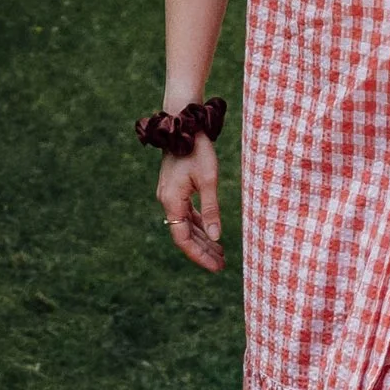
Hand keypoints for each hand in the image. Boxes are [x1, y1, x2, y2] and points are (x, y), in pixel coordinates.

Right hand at [157, 135, 225, 271]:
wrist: (185, 123)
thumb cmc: (198, 150)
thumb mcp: (209, 180)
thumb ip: (211, 210)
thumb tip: (216, 238)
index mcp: (172, 201)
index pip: (182, 238)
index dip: (198, 255)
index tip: (215, 266)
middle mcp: (167, 200)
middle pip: (184, 234)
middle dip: (203, 251)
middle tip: (221, 265)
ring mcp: (170, 194)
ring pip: (185, 224)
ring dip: (202, 239)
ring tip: (220, 253)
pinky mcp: (175, 188)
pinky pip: (186, 213)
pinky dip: (199, 224)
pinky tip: (211, 233)